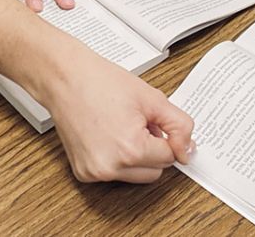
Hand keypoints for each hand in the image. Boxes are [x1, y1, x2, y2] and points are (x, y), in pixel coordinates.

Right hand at [47, 46, 194, 182]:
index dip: (168, 137)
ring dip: (139, 156)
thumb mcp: (153, 99)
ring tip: (126, 127)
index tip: (157, 122)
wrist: (66, 79)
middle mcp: (110, 167)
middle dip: (155, 149)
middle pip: (155, 171)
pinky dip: (119, 159)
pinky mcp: (83, 173)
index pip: (170, 157)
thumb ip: (179, 126)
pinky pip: (115, 174)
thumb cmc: (103, 83)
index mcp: (130, 150)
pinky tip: (110, 135)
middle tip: (141, 122)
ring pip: (137, 176)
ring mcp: (94, 173)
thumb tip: (188, 151)